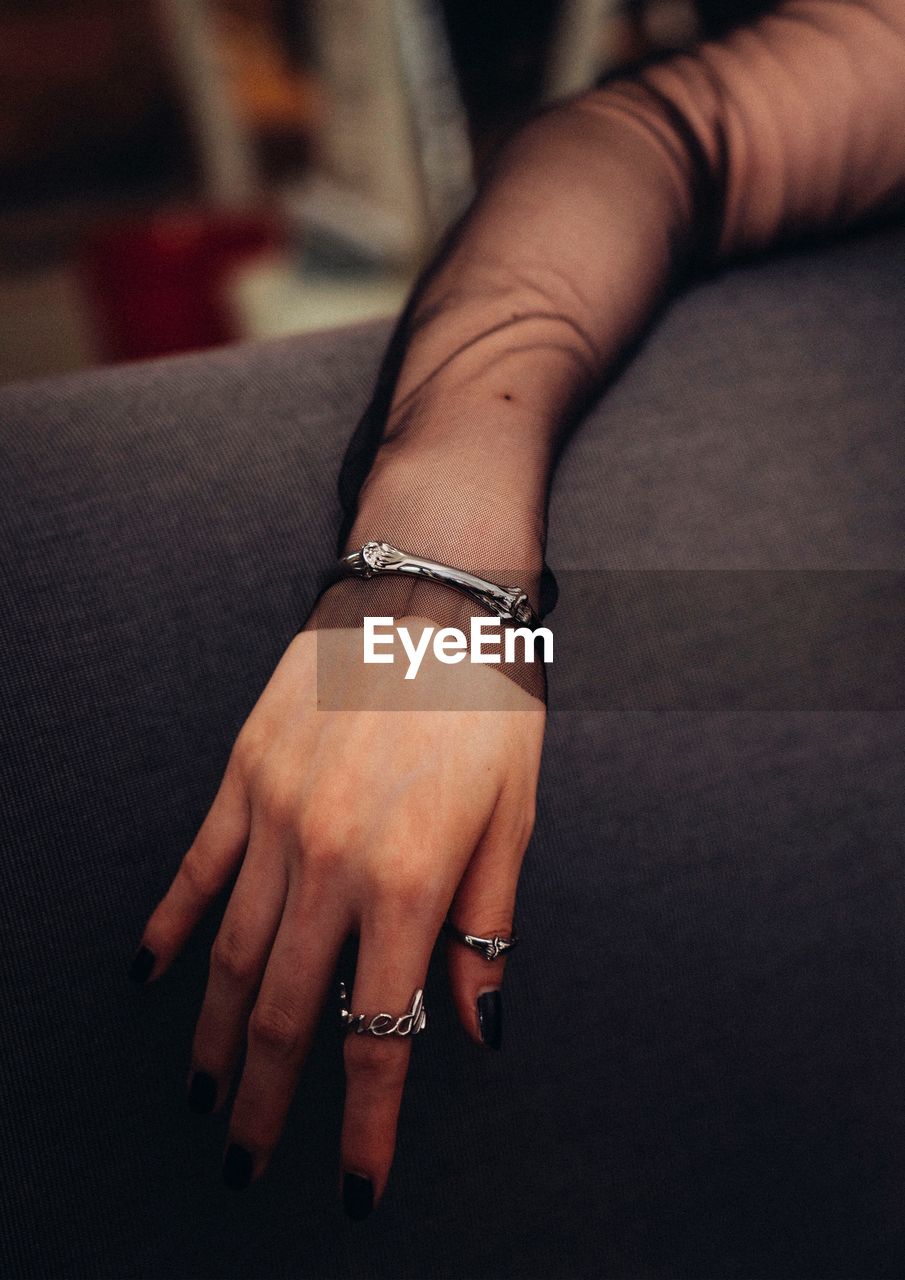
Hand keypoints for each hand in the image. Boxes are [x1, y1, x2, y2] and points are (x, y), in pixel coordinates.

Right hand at [130, 621, 544, 1214]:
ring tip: (203, 1091)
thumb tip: (479, 1029)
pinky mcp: (244, 777)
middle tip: (245, 1159)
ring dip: (216, 1034)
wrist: (430, 595)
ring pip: (234, 954)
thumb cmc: (488, 705)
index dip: (364, 1123)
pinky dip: (171, 926)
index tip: (353, 1183)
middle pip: (289, 1012)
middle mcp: (333, 862)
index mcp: (411, 881)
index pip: (381, 1036)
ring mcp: (277, 818)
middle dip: (267, 1100)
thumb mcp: (514, 820)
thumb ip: (486, 931)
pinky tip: (152, 974)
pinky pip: (198, 868)